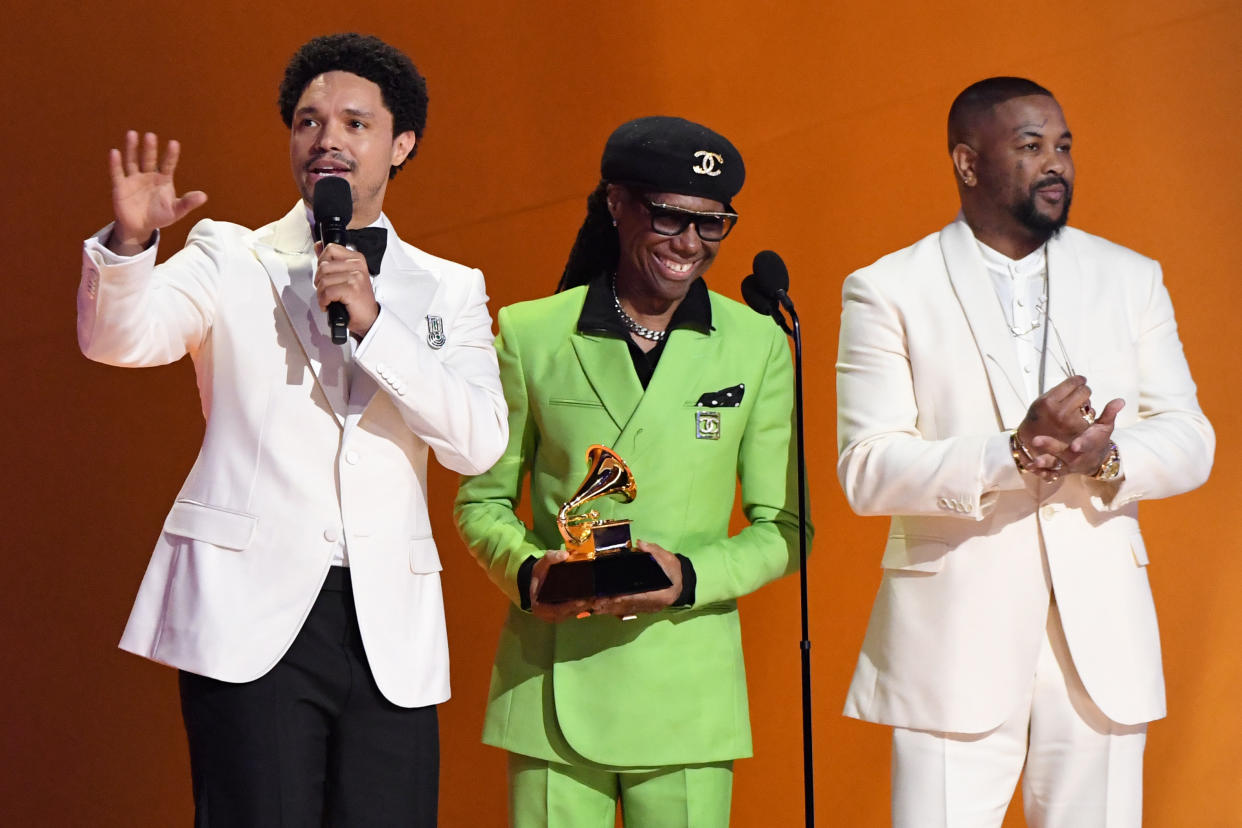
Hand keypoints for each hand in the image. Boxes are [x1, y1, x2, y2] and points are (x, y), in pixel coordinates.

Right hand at [107, 131, 206, 254]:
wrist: (140, 227)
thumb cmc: (159, 216)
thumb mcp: (176, 211)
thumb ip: (188, 203)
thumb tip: (204, 196)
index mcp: (163, 179)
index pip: (168, 164)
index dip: (171, 155)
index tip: (174, 143)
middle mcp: (148, 175)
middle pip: (149, 159)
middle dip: (150, 148)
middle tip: (151, 136)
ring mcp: (134, 179)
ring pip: (132, 161)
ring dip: (132, 148)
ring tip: (132, 134)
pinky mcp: (120, 186)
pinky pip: (118, 173)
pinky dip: (116, 163)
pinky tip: (115, 152)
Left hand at [313, 242, 379, 336]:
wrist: (368, 318)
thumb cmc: (357, 299)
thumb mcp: (344, 275)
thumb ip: (331, 259)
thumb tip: (318, 245)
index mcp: (356, 258)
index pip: (330, 249)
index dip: (322, 263)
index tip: (326, 275)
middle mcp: (357, 265)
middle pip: (323, 266)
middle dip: (319, 282)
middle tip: (327, 291)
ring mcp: (356, 277)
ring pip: (323, 280)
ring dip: (321, 294)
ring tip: (329, 299)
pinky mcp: (352, 289)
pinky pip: (327, 292)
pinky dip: (324, 302)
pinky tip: (329, 305)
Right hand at [528, 550, 593, 622]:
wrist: (537, 581)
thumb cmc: (539, 574)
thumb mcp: (541, 564)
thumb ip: (551, 558)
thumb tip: (565, 555)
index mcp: (539, 606)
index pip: (556, 610)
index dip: (569, 606)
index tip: (581, 600)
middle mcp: (548, 615)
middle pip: (568, 613)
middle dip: (582, 606)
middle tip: (595, 598)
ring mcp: (557, 616)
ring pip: (574, 613)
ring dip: (586, 607)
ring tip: (597, 598)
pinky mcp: (564, 614)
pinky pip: (576, 612)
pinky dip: (585, 606)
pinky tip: (594, 599)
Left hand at [591, 540, 682, 618]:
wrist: (682, 584)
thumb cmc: (674, 571)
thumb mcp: (668, 558)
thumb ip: (654, 551)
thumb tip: (640, 543)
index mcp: (660, 594)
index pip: (639, 597)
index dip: (623, 597)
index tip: (609, 596)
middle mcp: (652, 605)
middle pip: (628, 606)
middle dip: (610, 604)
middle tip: (594, 601)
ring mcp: (647, 609)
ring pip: (625, 610)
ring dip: (609, 609)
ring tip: (592, 606)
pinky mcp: (642, 609)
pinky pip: (626, 611)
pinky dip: (613, 610)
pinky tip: (600, 609)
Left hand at [1030, 396, 1123, 476]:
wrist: (1095, 459)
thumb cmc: (1098, 439)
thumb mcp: (1105, 427)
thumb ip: (1109, 413)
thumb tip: (1120, 400)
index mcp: (1089, 444)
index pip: (1086, 443)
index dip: (1082, 444)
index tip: (1075, 445)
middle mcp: (1078, 455)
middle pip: (1065, 453)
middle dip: (1052, 448)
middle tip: (1037, 441)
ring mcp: (1068, 464)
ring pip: (1055, 465)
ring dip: (1044, 463)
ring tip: (1033, 461)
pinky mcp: (1060, 470)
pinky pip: (1049, 473)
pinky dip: (1040, 472)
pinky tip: (1029, 466)